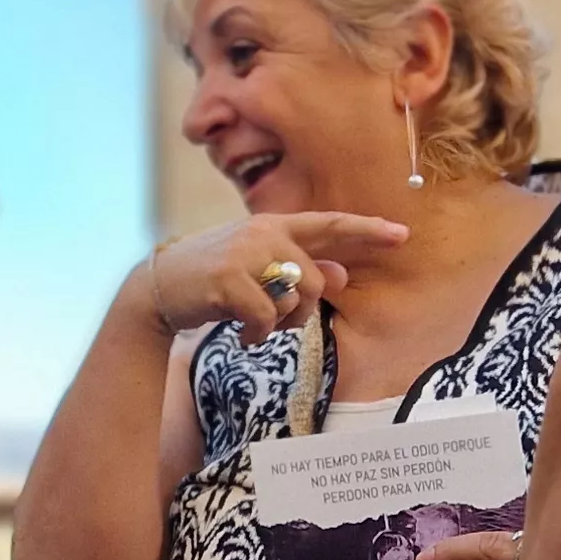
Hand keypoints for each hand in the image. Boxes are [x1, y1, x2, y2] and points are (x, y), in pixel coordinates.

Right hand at [130, 212, 413, 343]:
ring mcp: (245, 253)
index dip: (367, 230)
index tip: (402, 235)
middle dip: (303, 312)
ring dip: (279, 324)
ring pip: (295, 299)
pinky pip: (268, 318)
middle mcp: (263, 233)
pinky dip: (258, 335)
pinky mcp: (230, 279)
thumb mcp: (257, 270)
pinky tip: (241, 334)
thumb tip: (341, 276)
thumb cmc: (213, 279)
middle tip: (278, 323)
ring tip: (254, 326)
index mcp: (273, 225)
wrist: (157, 288)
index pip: (329, 224)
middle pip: (315, 280)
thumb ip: (297, 268)